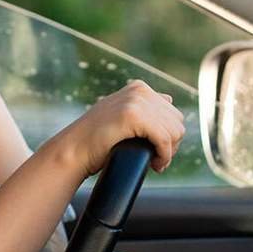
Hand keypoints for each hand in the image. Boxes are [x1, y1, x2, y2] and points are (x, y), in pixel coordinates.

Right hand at [54, 80, 185, 177]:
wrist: (75, 149)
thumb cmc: (97, 138)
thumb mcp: (122, 113)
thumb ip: (142, 104)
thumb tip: (169, 98)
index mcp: (139, 87)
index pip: (173, 113)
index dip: (169, 136)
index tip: (156, 150)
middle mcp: (139, 90)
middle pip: (177, 122)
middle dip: (171, 144)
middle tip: (156, 158)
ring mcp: (136, 101)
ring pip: (174, 132)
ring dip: (168, 152)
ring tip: (154, 161)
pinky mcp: (134, 116)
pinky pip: (164, 139)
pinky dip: (164, 156)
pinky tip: (155, 164)